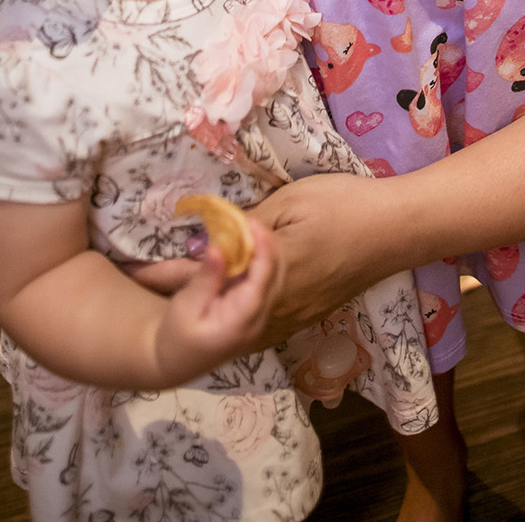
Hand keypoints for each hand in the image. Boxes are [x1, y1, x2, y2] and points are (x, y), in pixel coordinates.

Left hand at [124, 180, 386, 342]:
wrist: (396, 231)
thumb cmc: (344, 205)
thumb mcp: (290, 201)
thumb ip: (248, 222)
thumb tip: (212, 234)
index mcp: (269, 272)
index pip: (207, 276)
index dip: (166, 275)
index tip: (128, 270)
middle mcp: (278, 304)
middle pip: (218, 307)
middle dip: (180, 295)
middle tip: (139, 282)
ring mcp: (296, 314)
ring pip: (238, 320)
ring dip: (205, 309)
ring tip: (173, 299)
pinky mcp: (309, 313)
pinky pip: (262, 322)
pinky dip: (235, 314)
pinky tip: (224, 308)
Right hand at [153, 217, 280, 384]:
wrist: (175, 361)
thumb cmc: (176, 335)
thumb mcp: (186, 307)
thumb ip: (206, 278)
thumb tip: (219, 247)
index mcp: (242, 321)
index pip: (263, 281)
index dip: (262, 249)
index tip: (253, 222)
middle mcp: (258, 319)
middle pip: (276, 276)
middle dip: (268, 245)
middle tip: (250, 220)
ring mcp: (259, 315)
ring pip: (276, 277)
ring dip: (267, 250)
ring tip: (250, 227)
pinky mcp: (254, 309)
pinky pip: (266, 280)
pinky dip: (261, 259)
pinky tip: (248, 244)